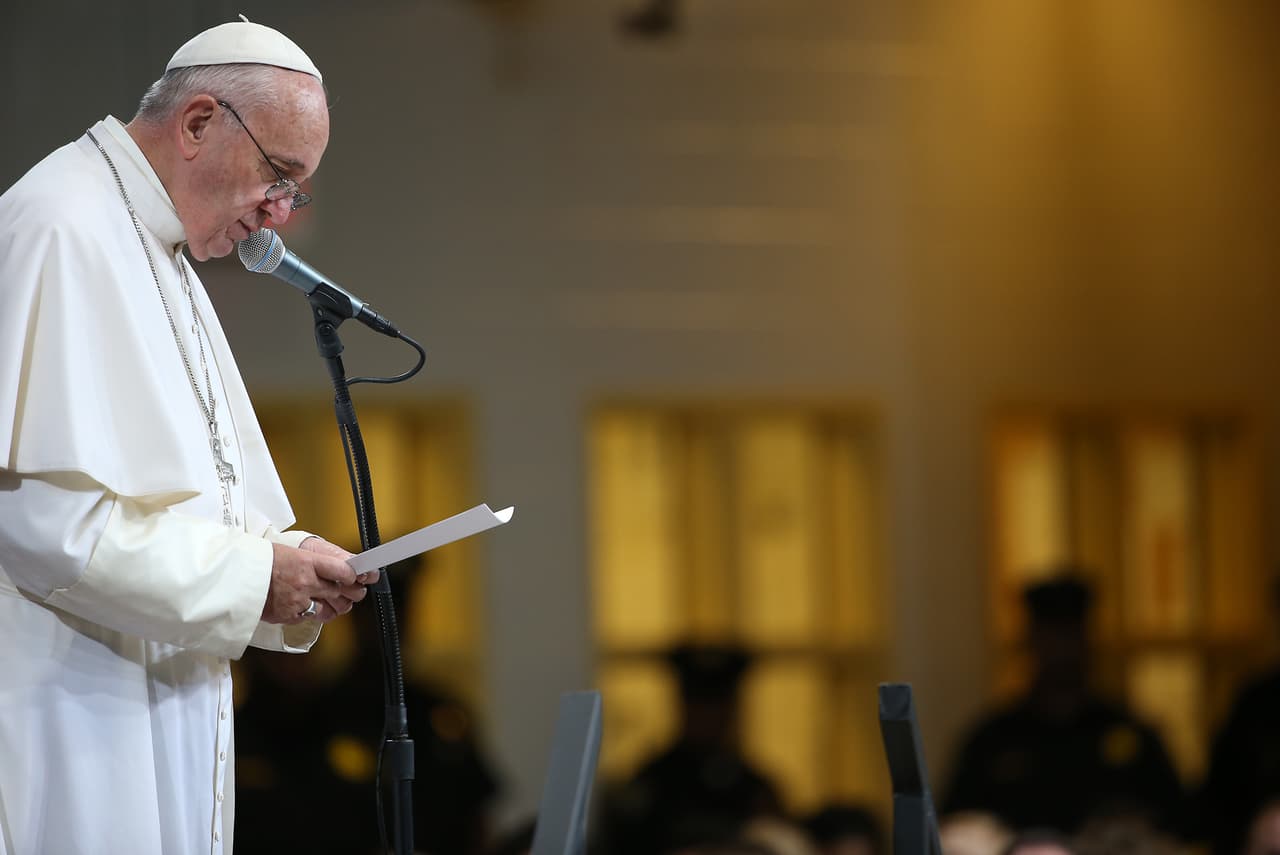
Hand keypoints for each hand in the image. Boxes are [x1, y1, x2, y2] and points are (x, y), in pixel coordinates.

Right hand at [261, 537, 376, 623]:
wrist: (235, 578)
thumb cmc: (259, 562)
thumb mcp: (288, 552)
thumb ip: (311, 562)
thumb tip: (330, 568)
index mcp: (306, 562)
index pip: (343, 570)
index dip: (354, 575)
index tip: (358, 576)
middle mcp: (306, 582)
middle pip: (342, 591)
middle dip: (354, 592)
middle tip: (356, 591)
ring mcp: (299, 601)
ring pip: (331, 608)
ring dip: (338, 606)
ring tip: (340, 602)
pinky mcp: (290, 616)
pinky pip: (312, 618)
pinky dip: (315, 614)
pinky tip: (315, 608)